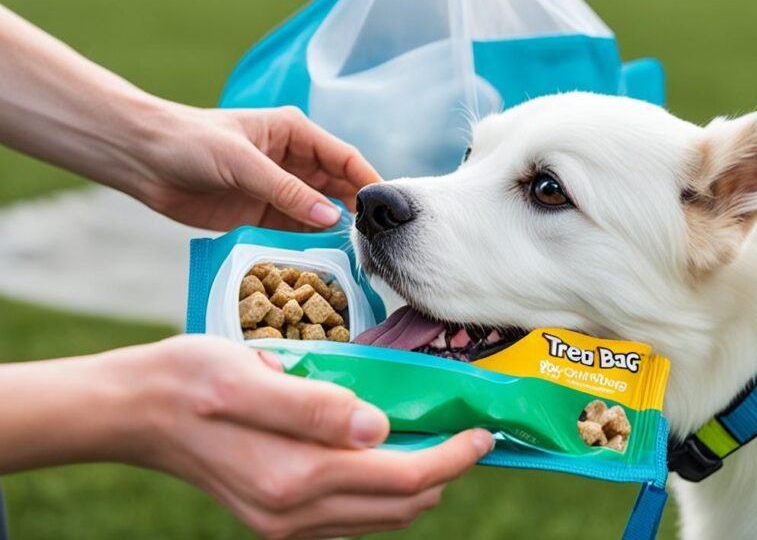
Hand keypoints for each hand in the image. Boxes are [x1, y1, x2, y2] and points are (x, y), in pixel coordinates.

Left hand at [0, 7, 380, 231]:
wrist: (141, 159)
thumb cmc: (190, 142)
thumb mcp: (242, 163)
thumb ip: (286, 192)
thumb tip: (331, 218)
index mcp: (296, 135)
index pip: (345, 159)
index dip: (369, 182)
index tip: (389, 209)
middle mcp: (294, 163)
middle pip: (339, 190)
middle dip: (356, 213)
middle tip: (376, 243)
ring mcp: (279, 192)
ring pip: (320, 215)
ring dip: (334, 234)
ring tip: (355, 259)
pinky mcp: (262, 217)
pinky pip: (295, 234)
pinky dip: (309, 248)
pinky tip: (322, 264)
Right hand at [116, 336, 493, 538]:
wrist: (133, 411)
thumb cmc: (190, 380)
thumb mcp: (251, 375)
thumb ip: (316, 405)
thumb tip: (381, 427)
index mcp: (296, 476)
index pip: (405, 478)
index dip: (453, 457)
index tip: (482, 432)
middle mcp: (295, 511)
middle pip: (401, 504)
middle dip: (444, 471)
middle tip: (465, 431)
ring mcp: (285, 521)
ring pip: (379, 514)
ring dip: (416, 483)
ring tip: (436, 440)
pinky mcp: (276, 517)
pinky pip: (350, 515)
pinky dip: (382, 490)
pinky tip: (384, 454)